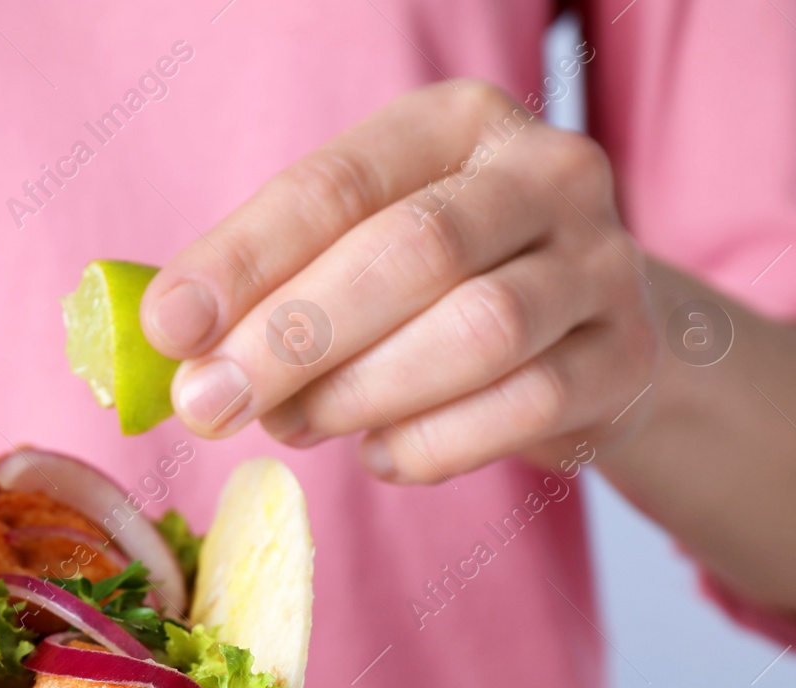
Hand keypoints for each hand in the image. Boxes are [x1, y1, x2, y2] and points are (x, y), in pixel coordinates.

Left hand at [141, 79, 656, 481]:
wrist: (593, 331)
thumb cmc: (439, 287)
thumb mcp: (356, 249)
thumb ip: (271, 282)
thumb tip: (171, 341)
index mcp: (457, 123)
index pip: (337, 182)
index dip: (243, 258)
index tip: (169, 327)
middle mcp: (545, 173)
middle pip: (411, 251)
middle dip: (292, 338)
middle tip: (210, 405)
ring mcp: (601, 264)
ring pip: (477, 332)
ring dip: (360, 393)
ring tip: (293, 425)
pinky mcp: (625, 358)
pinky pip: (521, 409)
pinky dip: (430, 445)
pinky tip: (377, 455)